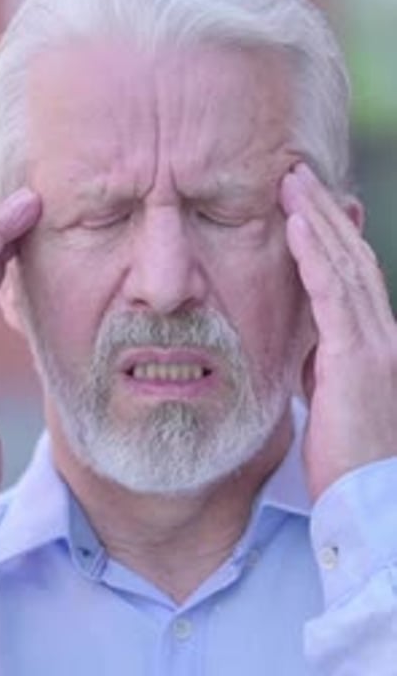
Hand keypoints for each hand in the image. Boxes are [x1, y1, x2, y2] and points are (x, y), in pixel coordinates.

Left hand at [280, 163, 396, 500]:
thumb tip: (307, 341)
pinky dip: (313, 254)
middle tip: (295, 175)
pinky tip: (293, 224)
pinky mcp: (357, 359)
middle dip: (323, 213)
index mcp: (377, 343)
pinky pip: (332, 294)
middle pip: (354, 258)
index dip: (332, 236)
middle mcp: (385, 335)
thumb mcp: (331, 397)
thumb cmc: (345, 456)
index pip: (355, 276)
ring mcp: (377, 344)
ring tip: (290, 182)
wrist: (366, 500)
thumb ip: (324, 362)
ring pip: (346, 265)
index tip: (306, 205)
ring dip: (316, 219)